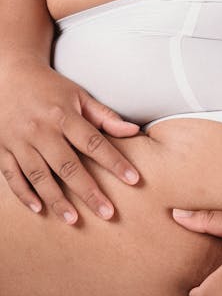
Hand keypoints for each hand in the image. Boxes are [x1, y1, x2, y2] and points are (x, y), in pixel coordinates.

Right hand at [0, 56, 140, 222]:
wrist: (8, 76)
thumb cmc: (51, 88)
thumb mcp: (79, 96)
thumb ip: (106, 117)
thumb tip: (134, 132)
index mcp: (63, 115)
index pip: (94, 143)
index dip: (114, 162)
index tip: (133, 180)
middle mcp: (41, 130)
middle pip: (67, 166)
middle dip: (89, 191)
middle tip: (107, 212)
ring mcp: (20, 141)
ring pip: (39, 176)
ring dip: (56, 199)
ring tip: (74, 219)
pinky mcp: (4, 149)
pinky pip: (12, 176)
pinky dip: (24, 194)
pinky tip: (40, 209)